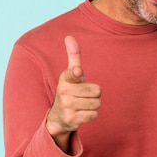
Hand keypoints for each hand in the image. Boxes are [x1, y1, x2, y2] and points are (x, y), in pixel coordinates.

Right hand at [46, 36, 100, 151]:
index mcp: (65, 78)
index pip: (72, 73)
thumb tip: (69, 36)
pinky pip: (94, 115)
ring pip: (97, 103)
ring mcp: (67, 106)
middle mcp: (64, 92)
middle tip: (83, 96)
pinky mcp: (72, 119)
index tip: (77, 71)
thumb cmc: (70, 90)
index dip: (76, 72)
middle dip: (94, 94)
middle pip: (97, 91)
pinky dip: (91, 115)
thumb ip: (73, 56)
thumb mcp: (70, 74)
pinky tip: (81, 113)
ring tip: (82, 105)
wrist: (59, 116)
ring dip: (93, 105)